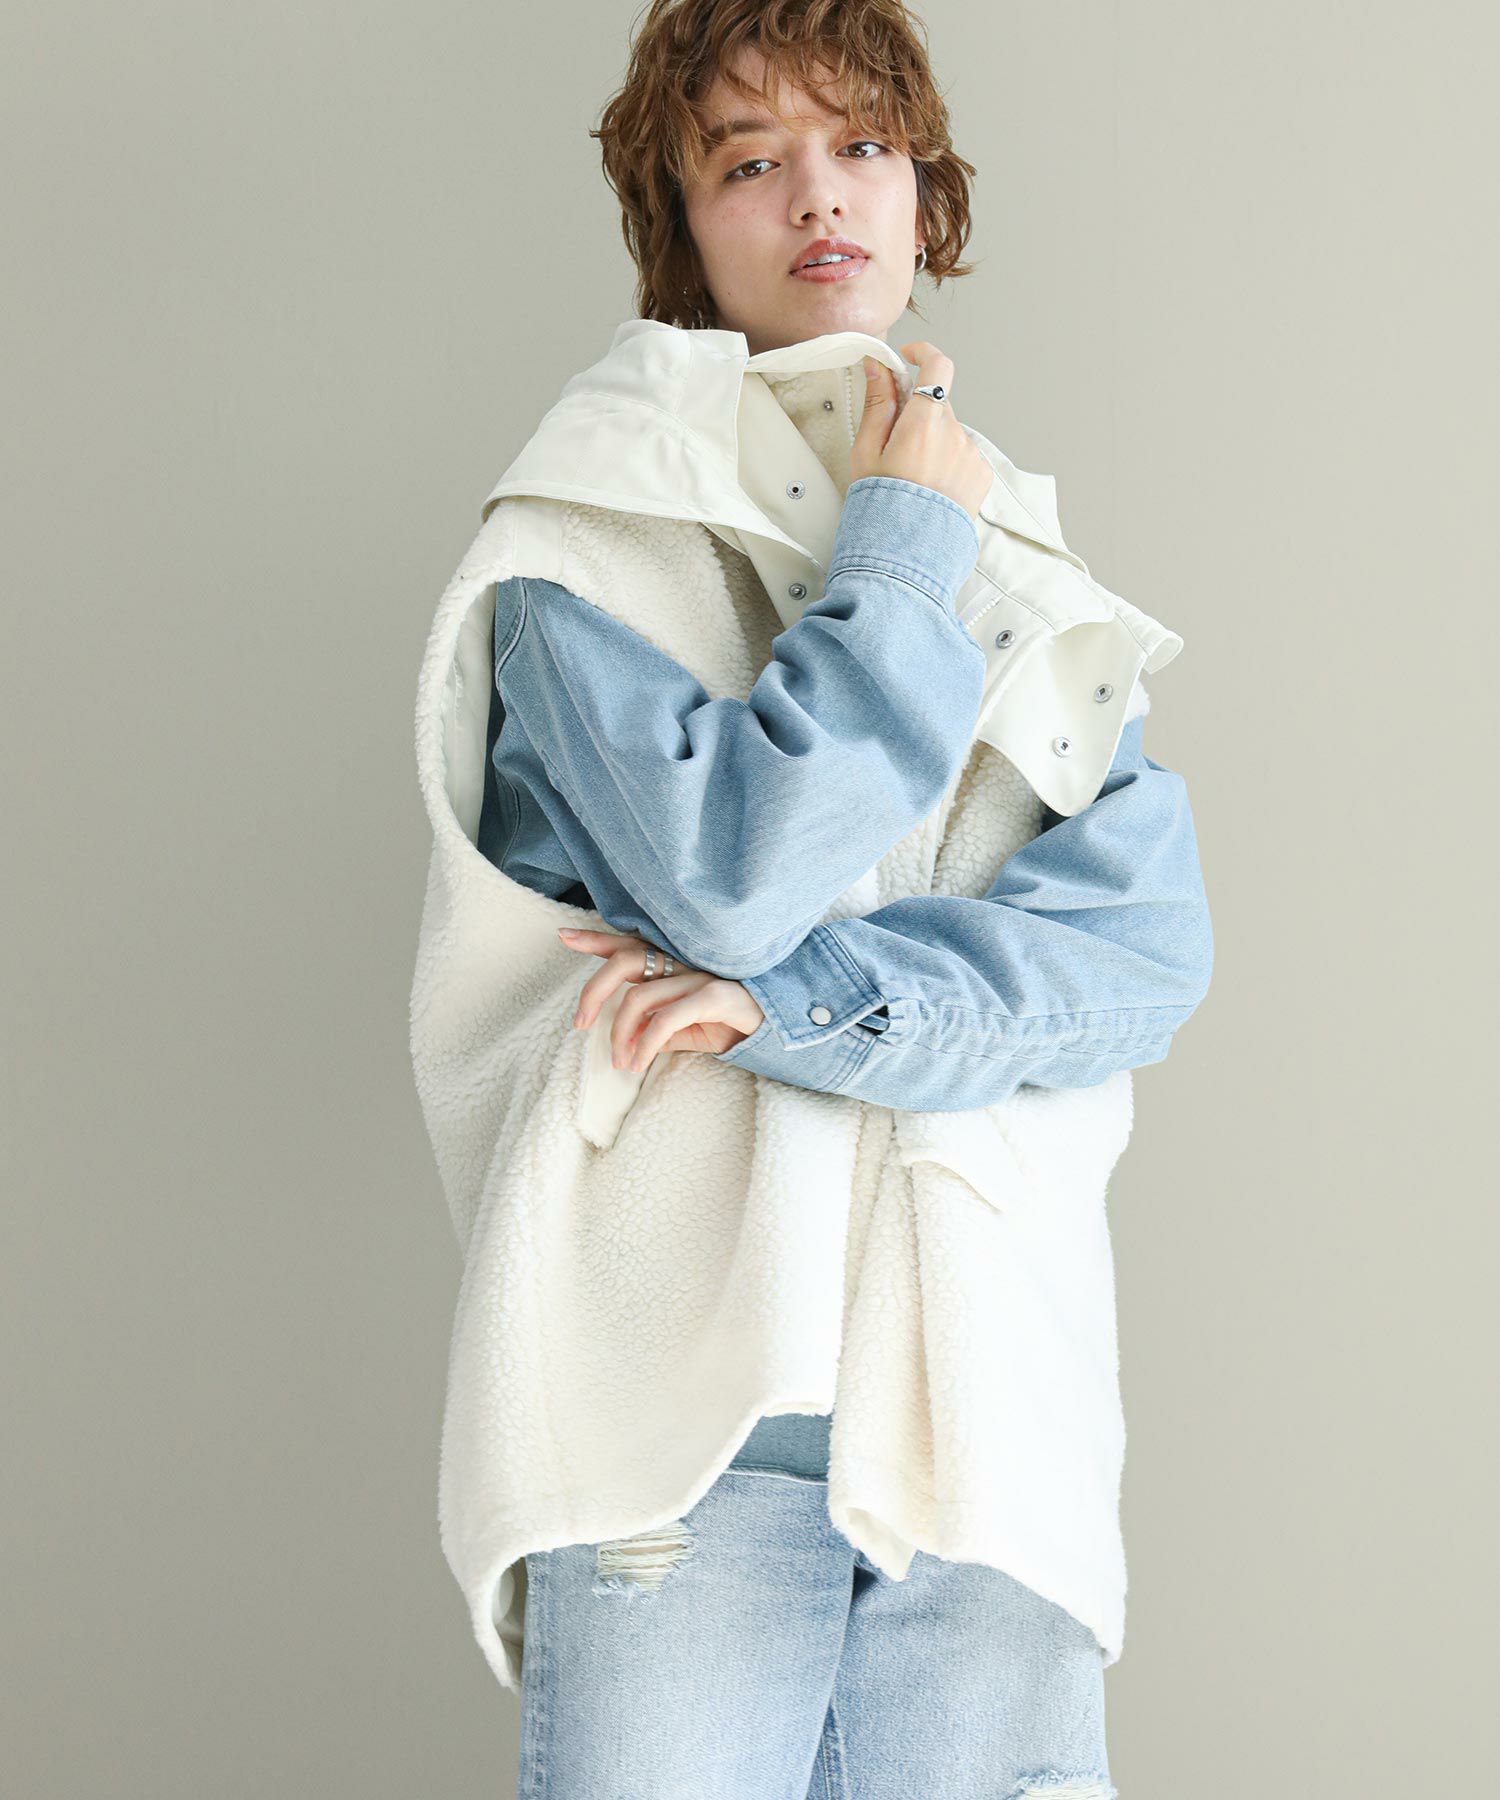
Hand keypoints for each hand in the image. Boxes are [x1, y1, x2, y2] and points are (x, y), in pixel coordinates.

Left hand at [558, 927, 765, 1073]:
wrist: (779, 1027)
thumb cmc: (731, 1022)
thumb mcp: (686, 1025)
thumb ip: (656, 1026)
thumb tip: (628, 1039)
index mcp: (675, 962)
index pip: (629, 944)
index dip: (595, 938)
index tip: (564, 936)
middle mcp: (685, 961)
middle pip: (625, 961)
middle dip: (593, 992)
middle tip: (579, 1025)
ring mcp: (700, 975)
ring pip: (640, 997)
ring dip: (621, 1035)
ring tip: (620, 1063)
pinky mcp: (715, 996)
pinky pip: (667, 1019)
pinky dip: (646, 1044)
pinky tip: (639, 1063)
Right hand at [850, 339, 993, 521]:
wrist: (907, 554)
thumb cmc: (882, 507)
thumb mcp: (867, 452)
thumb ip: (877, 404)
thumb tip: (879, 367)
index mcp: (923, 424)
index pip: (937, 366)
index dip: (924, 353)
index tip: (911, 356)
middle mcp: (954, 435)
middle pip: (937, 405)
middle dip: (917, 414)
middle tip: (895, 445)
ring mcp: (971, 455)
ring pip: (950, 432)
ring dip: (933, 442)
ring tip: (913, 478)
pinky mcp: (981, 474)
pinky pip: (964, 454)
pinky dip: (948, 462)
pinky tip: (931, 487)